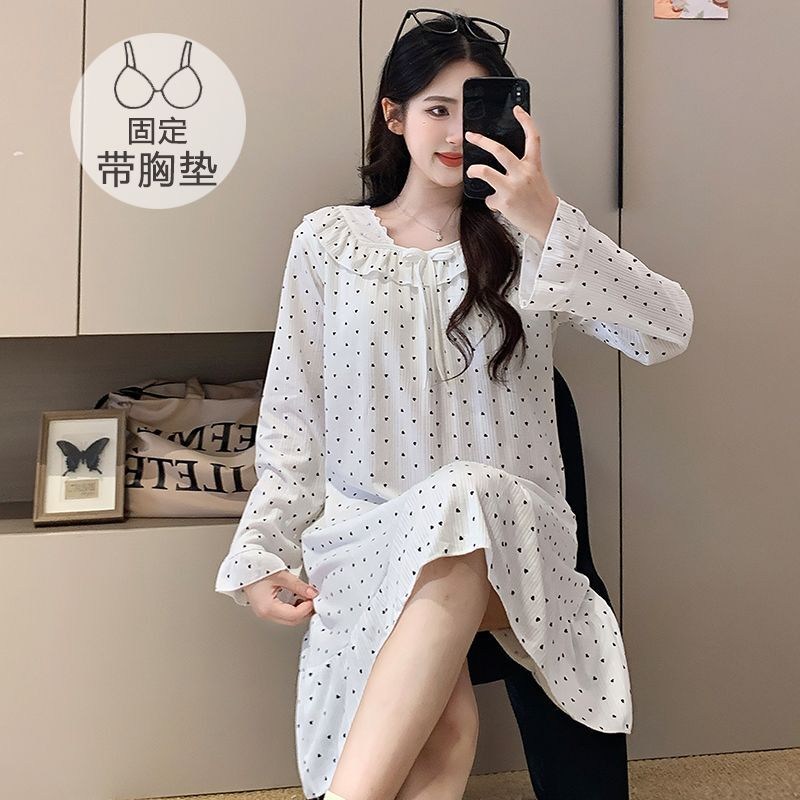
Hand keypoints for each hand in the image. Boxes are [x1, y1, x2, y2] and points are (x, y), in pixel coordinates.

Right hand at [243, 569, 317, 625]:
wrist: (242, 567)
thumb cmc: (256, 569)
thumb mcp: (281, 575)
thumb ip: (298, 585)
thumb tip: (313, 593)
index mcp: (268, 607)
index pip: (294, 615)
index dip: (307, 607)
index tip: (314, 597)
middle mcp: (265, 614)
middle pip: (292, 621)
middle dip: (305, 611)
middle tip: (313, 598)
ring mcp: (265, 613)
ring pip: (289, 620)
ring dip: (300, 611)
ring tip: (306, 597)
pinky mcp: (267, 610)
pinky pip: (284, 615)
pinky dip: (294, 609)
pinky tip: (298, 598)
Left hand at [464, 105, 558, 243]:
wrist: (548, 222)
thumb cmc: (541, 201)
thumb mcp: (536, 178)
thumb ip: (522, 168)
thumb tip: (503, 163)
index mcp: (533, 166)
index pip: (532, 137)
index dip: (525, 120)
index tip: (517, 110)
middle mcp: (523, 173)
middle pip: (499, 150)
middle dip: (482, 141)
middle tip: (471, 136)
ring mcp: (512, 187)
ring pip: (485, 172)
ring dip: (475, 170)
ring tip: (471, 170)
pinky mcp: (504, 202)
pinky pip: (489, 198)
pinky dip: (491, 202)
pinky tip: (498, 205)